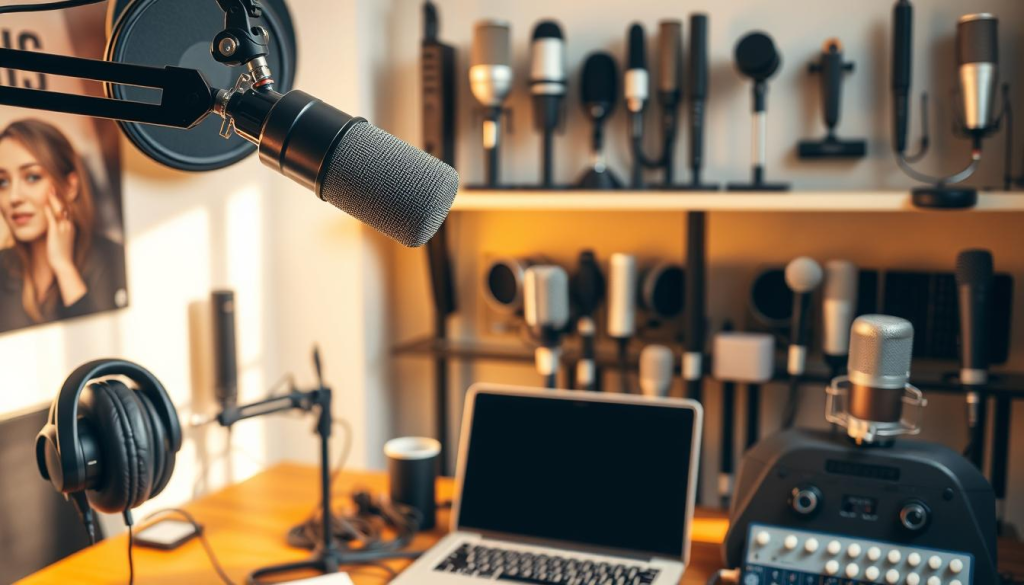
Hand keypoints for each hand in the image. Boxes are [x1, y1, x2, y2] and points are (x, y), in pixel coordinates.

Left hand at [44, 192, 86, 306]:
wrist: (64, 264)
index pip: (68, 209)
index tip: (59, 191)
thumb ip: (61, 231)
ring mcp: (63, 228)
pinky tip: (44, 203)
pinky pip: (52, 218)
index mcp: (71, 226)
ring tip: (49, 190)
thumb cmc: (62, 254)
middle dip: (60, 195)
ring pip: (60, 210)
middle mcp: (69, 225)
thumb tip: (56, 227)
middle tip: (54, 185)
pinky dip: (48, 210)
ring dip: (54, 199)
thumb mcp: (64, 240)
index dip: (64, 199)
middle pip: (66, 206)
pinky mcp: (56, 232)